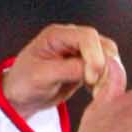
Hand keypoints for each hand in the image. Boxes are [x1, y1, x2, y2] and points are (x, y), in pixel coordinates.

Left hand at [3, 25, 118, 117]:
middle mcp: (72, 38)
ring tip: (95, 91)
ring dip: (108, 75)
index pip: (87, 36)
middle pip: (103, 45)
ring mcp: (82, 51)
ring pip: (109, 57)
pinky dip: (106, 80)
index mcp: (57, 35)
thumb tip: (95, 70)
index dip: (94, 56)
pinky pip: (107, 69)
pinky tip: (94, 91)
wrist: (22, 95)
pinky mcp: (88, 64)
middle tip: (95, 88)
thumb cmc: (24, 82)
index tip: (90, 79)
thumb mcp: (41, 76)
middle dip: (104, 67)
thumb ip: (68, 69)